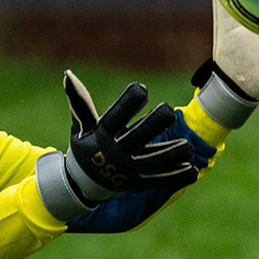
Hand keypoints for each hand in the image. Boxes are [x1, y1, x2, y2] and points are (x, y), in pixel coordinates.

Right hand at [62, 71, 199, 202]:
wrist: (83, 185)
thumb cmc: (86, 147)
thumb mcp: (80, 126)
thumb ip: (80, 101)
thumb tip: (68, 73)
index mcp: (103, 135)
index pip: (120, 112)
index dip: (134, 96)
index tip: (141, 90)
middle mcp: (118, 152)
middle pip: (147, 130)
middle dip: (162, 117)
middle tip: (166, 114)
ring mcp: (130, 170)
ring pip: (163, 158)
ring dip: (179, 149)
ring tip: (184, 145)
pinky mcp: (141, 183)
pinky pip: (167, 180)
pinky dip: (182, 174)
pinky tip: (190, 165)